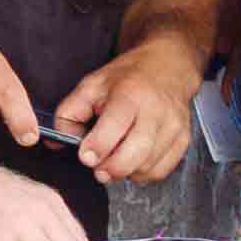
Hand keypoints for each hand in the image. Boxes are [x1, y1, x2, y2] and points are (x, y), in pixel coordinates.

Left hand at [54, 35, 199, 184]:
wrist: (168, 67)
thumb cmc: (127, 77)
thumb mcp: (91, 85)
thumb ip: (69, 112)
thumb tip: (57, 141)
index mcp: (130, 93)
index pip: (115, 126)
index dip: (98, 146)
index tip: (85, 156)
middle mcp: (156, 111)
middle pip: (134, 154)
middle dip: (110, 168)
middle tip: (97, 167)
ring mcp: (173, 127)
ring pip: (147, 168)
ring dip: (125, 172)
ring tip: (114, 159)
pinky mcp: (183, 140)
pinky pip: (160, 172)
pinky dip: (142, 173)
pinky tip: (133, 161)